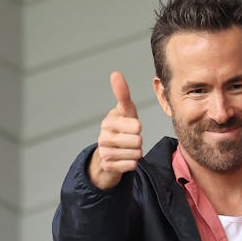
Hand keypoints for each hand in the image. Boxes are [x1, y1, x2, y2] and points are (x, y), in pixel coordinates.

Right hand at [88, 72, 142, 188]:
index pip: (136, 126)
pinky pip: (130, 165)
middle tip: (130, 139)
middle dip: (138, 141)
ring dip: (136, 153)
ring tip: (128, 148)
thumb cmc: (122, 127)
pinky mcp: (107, 166)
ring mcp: (104, 152)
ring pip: (135, 154)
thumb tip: (115, 74)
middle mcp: (104, 137)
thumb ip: (122, 94)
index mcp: (108, 121)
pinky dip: (132, 163)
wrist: (109, 151)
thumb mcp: (125, 110)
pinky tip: (125, 158)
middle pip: (137, 141)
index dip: (137, 128)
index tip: (131, 127)